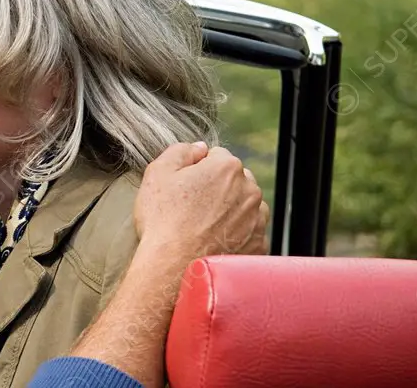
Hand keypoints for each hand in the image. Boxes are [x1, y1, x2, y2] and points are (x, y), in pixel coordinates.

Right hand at [134, 142, 268, 261]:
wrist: (173, 268)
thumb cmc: (163, 221)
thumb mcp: (158, 173)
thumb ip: (180, 151)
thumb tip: (198, 148)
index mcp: (227, 168)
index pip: (216, 157)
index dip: (196, 169)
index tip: (184, 187)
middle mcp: (250, 191)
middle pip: (234, 181)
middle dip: (217, 189)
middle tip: (191, 208)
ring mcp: (257, 220)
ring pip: (243, 206)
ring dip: (228, 211)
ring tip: (201, 227)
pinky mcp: (258, 246)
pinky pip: (247, 233)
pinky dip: (234, 236)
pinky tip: (212, 242)